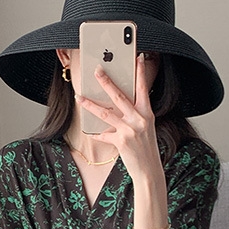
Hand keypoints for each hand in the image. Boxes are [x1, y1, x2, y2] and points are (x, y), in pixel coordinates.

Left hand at [74, 53, 163, 185]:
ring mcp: (129, 130)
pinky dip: (96, 133)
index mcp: (147, 113)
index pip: (143, 88)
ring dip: (90, 104)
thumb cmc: (146, 149)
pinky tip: (90, 131)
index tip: (138, 57)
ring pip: (105, 113)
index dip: (140, 73)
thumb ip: (133, 116)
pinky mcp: (120, 141)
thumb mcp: (145, 129)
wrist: (149, 170)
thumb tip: (116, 107)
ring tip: (79, 97)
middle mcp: (139, 119)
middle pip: (119, 96)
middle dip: (106, 82)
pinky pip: (103, 134)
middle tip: (97, 71)